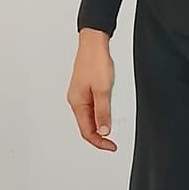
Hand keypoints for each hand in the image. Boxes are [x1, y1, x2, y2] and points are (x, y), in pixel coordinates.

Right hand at [67, 29, 117, 151]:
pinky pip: (92, 108)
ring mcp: (80, 94)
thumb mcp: (103, 90)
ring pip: (89, 117)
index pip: (86, 131)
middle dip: (99, 137)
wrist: (94, 43)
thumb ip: (103, 112)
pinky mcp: (86, 88)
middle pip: (86, 126)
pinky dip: (100, 115)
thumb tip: (103, 131)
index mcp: (77, 103)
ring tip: (111, 132)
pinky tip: (107, 115)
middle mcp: (76, 100)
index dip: (99, 142)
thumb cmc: (95, 62)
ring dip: (99, 126)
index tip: (111, 146)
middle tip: (112, 143)